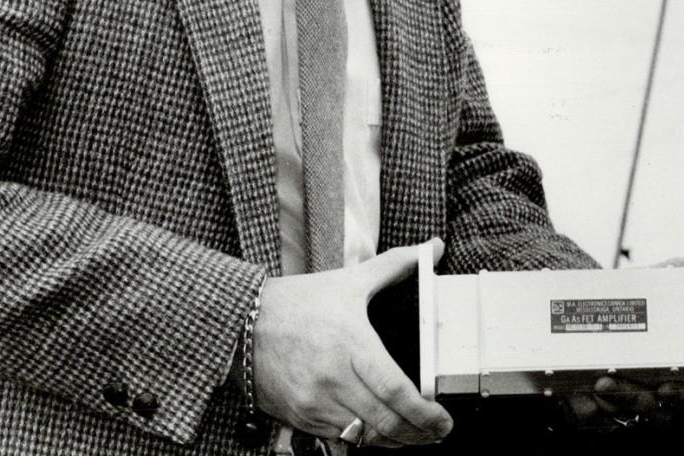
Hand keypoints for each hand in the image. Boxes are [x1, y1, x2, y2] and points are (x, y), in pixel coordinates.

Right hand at [251, 239, 452, 447]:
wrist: (240, 324)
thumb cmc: (296, 303)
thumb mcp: (349, 280)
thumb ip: (396, 265)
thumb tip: (433, 248)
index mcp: (351, 345)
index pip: (395, 390)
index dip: (424, 412)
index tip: (443, 420)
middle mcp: (333, 380)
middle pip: (384, 422)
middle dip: (418, 434)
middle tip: (436, 433)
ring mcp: (314, 404)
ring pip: (364, 437)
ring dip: (394, 441)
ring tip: (414, 436)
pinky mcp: (299, 418)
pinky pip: (339, 439)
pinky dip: (364, 439)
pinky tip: (379, 433)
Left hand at [556, 254, 683, 430]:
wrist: (602, 299)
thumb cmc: (646, 296)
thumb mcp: (668, 280)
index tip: (664, 386)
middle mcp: (660, 395)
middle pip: (653, 411)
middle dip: (630, 398)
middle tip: (609, 381)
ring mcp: (629, 404)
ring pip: (619, 415)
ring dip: (603, 402)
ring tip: (587, 380)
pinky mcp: (598, 407)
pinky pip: (589, 416)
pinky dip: (578, 404)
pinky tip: (567, 390)